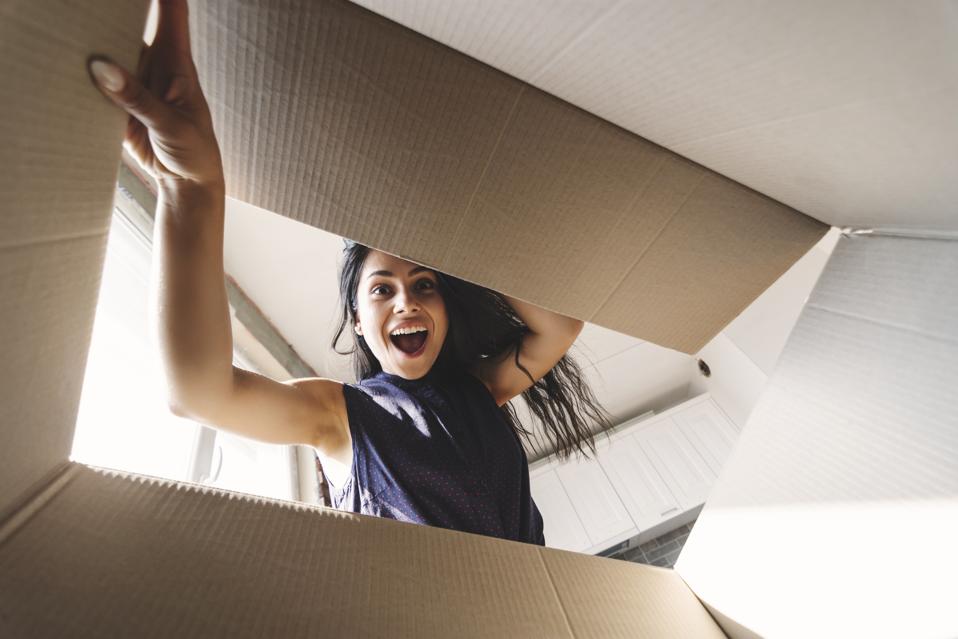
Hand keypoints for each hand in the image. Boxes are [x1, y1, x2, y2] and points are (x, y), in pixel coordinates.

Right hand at [88, 0, 223, 191]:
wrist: (186, 182)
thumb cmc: (194, 150)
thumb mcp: (171, 125)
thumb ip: (138, 98)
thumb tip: (102, 67)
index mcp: (177, 63)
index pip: (172, 15)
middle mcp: (154, 66)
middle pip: (130, 27)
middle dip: (112, 17)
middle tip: (88, 10)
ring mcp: (134, 83)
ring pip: (108, 54)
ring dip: (93, 48)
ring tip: (72, 36)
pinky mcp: (118, 103)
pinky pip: (97, 85)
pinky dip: (84, 80)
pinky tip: (69, 69)